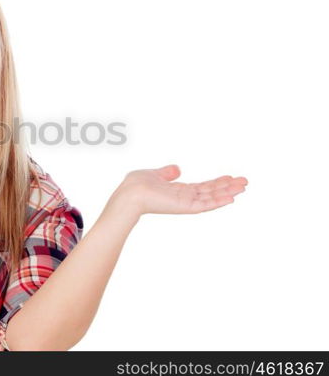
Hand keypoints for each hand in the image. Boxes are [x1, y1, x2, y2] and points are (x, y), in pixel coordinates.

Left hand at [113, 164, 247, 216]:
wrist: (129, 193)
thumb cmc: (137, 185)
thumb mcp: (155, 174)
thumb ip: (167, 173)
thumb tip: (177, 169)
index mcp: (178, 190)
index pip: (202, 187)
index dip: (217, 182)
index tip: (230, 177)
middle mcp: (184, 197)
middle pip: (211, 192)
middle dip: (228, 186)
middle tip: (245, 181)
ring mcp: (185, 203)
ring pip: (211, 198)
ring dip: (228, 192)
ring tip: (243, 187)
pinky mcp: (184, 207)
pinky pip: (205, 205)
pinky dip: (218, 202)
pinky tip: (231, 198)